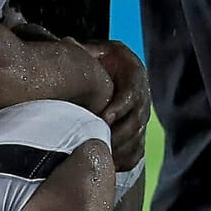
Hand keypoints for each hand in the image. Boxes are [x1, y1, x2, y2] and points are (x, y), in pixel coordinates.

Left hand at [81, 40, 149, 170]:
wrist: (110, 72)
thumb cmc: (98, 62)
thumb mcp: (94, 52)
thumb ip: (83, 52)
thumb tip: (68, 44)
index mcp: (134, 75)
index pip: (133, 93)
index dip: (120, 107)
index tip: (104, 117)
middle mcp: (142, 97)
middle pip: (137, 120)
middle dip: (120, 133)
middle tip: (100, 141)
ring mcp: (141, 117)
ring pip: (138, 138)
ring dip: (122, 148)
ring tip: (104, 155)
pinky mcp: (137, 134)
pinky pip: (137, 152)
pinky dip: (125, 160)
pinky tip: (111, 166)